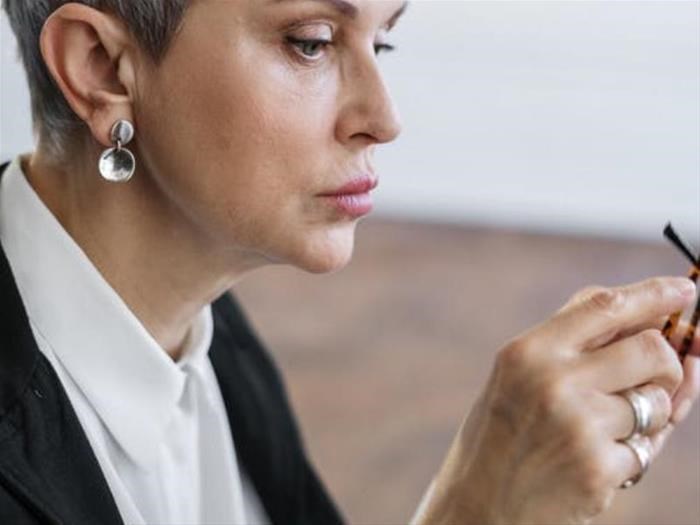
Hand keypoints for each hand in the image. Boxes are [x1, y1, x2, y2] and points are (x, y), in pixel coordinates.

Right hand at [416, 276, 697, 524]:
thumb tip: (650, 321)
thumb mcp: (518, 376)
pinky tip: (594, 465)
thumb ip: (572, 344)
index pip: (605, 305)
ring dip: (645, 417)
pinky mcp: (598, 468)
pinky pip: (646, 448)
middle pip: (651, 349)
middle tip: (649, 382)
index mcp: (529, 350)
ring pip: (656, 402)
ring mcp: (578, 424)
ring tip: (601, 433)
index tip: (684, 291)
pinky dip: (631, 456)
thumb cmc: (502, 435)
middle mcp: (553, 380)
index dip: (653, 294)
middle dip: (666, 365)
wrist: (477, 505)